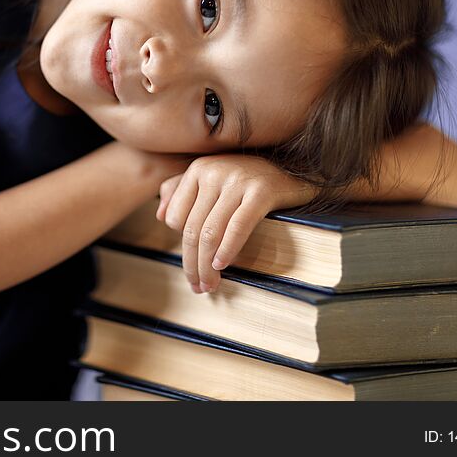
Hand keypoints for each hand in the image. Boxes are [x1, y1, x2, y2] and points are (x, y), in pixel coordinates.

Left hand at [155, 154, 317, 293]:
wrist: (296, 170)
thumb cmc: (250, 178)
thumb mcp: (213, 177)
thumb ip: (181, 190)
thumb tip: (159, 216)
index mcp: (197, 169)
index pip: (174, 218)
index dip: (182, 247)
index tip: (191, 269)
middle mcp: (213, 171)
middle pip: (192, 229)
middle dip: (192, 265)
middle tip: (198, 288)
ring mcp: (237, 180)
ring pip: (211, 233)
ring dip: (207, 266)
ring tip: (211, 285)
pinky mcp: (261, 192)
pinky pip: (237, 227)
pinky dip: (227, 250)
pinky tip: (224, 266)